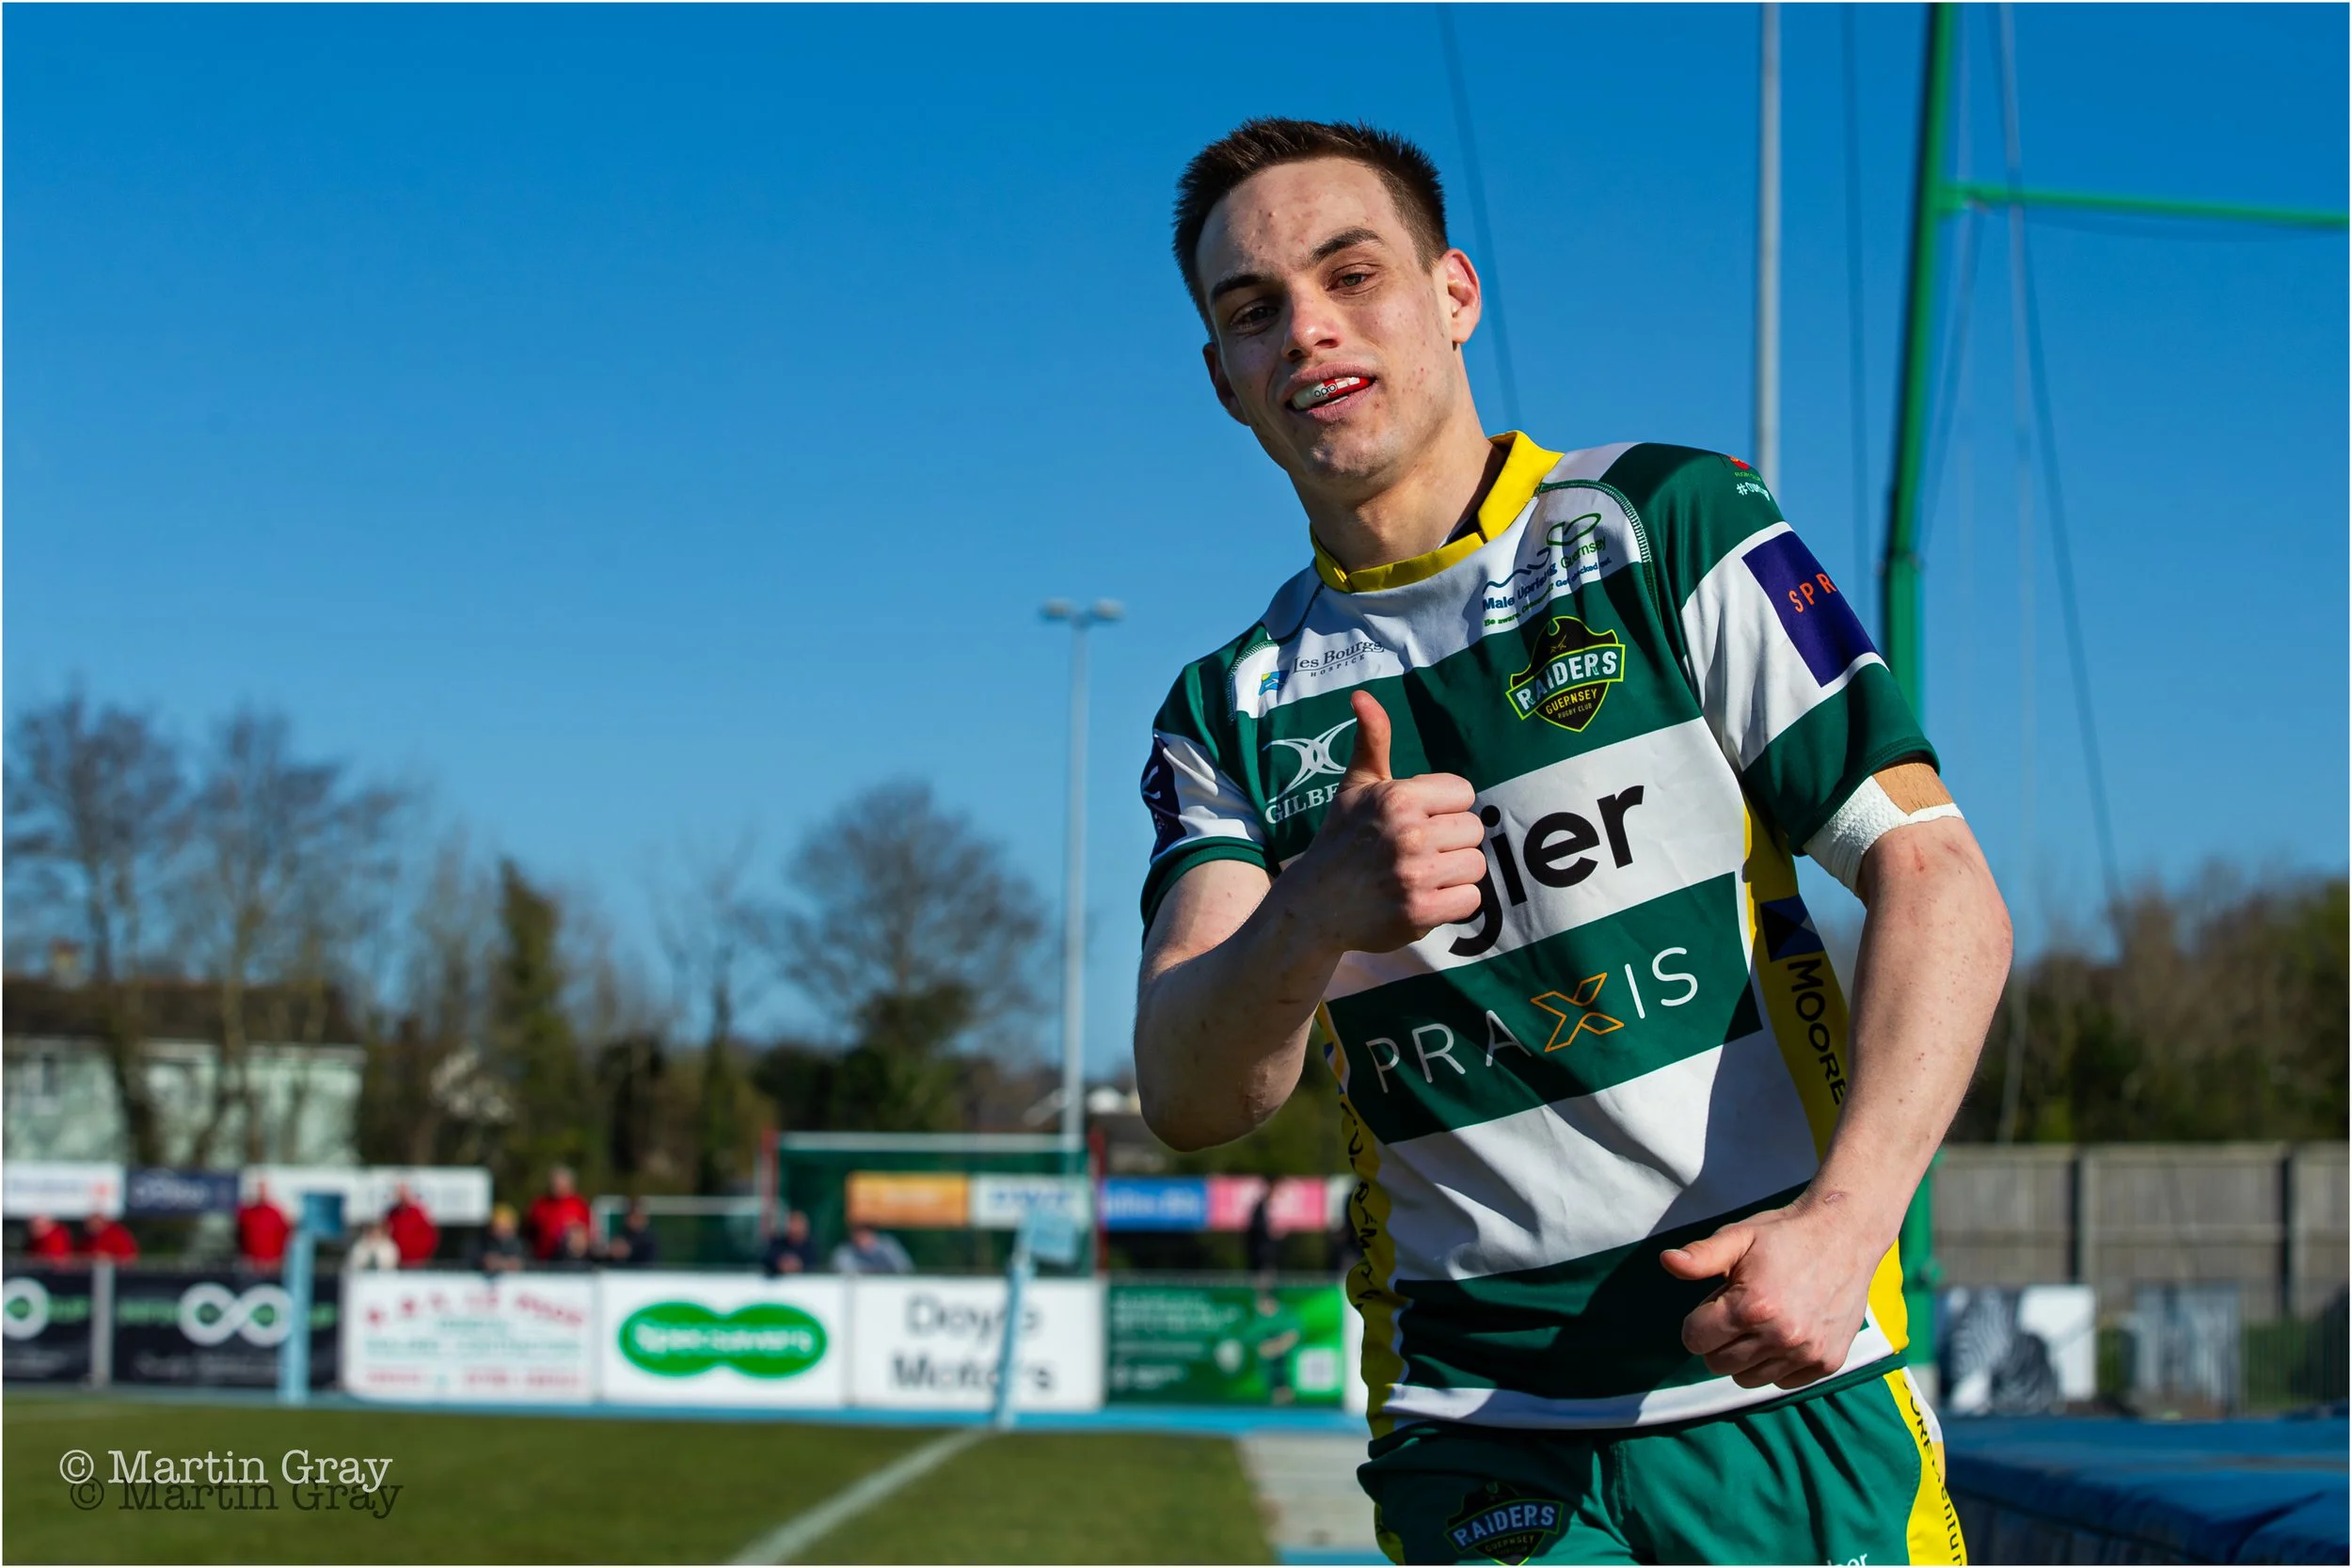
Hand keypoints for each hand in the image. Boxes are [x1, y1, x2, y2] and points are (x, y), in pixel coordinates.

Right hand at [1287, 690, 1486, 954]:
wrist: (1313, 904)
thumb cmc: (1341, 839)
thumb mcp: (1355, 786)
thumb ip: (1371, 740)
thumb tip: (1362, 695)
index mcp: (1398, 798)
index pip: (1463, 794)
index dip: (1443, 808)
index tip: (1415, 820)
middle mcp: (1409, 834)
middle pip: (1473, 830)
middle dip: (1450, 841)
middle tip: (1416, 851)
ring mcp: (1416, 875)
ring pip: (1476, 865)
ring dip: (1454, 872)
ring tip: (1422, 874)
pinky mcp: (1421, 912)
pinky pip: (1471, 900)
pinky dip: (1453, 902)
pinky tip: (1425, 897)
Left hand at [1660, 1192, 1889, 1389]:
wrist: (1845, 1235)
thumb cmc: (1785, 1235)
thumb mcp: (1738, 1237)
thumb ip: (1700, 1256)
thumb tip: (1666, 1261)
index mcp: (1751, 1306)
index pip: (1694, 1340)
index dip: (1697, 1321)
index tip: (1714, 1304)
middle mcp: (1780, 1336)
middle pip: (1717, 1363)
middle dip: (1719, 1339)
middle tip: (1738, 1312)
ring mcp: (1806, 1353)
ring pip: (1748, 1378)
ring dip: (1746, 1356)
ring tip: (1762, 1322)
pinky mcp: (1828, 1363)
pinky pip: (1783, 1382)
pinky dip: (1777, 1364)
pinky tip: (1786, 1333)